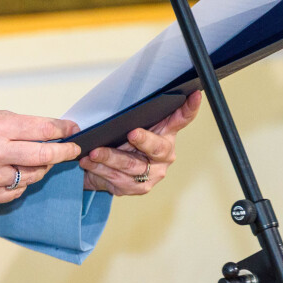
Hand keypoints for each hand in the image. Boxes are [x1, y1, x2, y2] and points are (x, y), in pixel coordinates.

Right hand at [0, 110, 81, 203]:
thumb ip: (19, 125)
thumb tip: (51, 130)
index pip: (41, 128)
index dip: (62, 129)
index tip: (73, 129)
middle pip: (43, 154)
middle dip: (64, 152)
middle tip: (73, 149)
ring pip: (33, 175)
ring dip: (42, 167)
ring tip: (40, 159)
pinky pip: (18, 190)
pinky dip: (23, 182)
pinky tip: (16, 172)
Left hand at [79, 89, 202, 195]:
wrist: (105, 168)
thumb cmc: (119, 139)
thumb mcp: (123, 123)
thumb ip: (125, 114)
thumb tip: (106, 105)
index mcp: (166, 132)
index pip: (182, 119)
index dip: (189, 108)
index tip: (194, 94)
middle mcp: (164, 154)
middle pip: (157, 147)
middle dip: (144, 140)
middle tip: (131, 133)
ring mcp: (153, 173)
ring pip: (130, 165)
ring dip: (109, 158)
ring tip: (92, 152)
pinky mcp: (138, 187)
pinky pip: (117, 179)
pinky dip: (100, 170)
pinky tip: (88, 163)